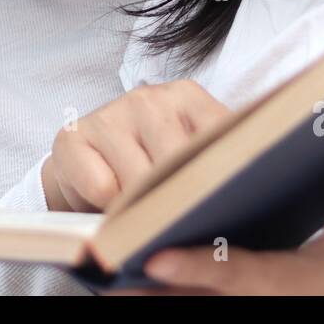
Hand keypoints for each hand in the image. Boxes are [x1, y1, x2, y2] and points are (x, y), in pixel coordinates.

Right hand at [41, 80, 232, 212]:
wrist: (86, 169)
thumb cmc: (149, 166)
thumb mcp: (189, 157)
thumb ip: (217, 162)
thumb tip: (252, 190)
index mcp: (188, 97)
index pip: (220, 135)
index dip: (225, 175)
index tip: (231, 203)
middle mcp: (149, 98)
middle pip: (178, 163)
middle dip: (181, 201)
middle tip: (183, 226)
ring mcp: (109, 113)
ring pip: (139, 179)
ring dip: (142, 208)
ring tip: (145, 219)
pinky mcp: (71, 136)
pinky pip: (102, 187)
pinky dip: (109, 208)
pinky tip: (112, 206)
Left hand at [104, 125, 323, 294]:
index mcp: (293, 280)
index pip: (236, 273)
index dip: (196, 266)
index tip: (154, 256)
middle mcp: (268, 302)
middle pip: (196, 299)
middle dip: (148, 288)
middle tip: (102, 265)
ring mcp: (258, 312)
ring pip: (191, 307)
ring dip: (148, 295)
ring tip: (101, 271)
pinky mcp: (254, 310)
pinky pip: (201, 304)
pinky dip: (170, 293)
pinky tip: (134, 278)